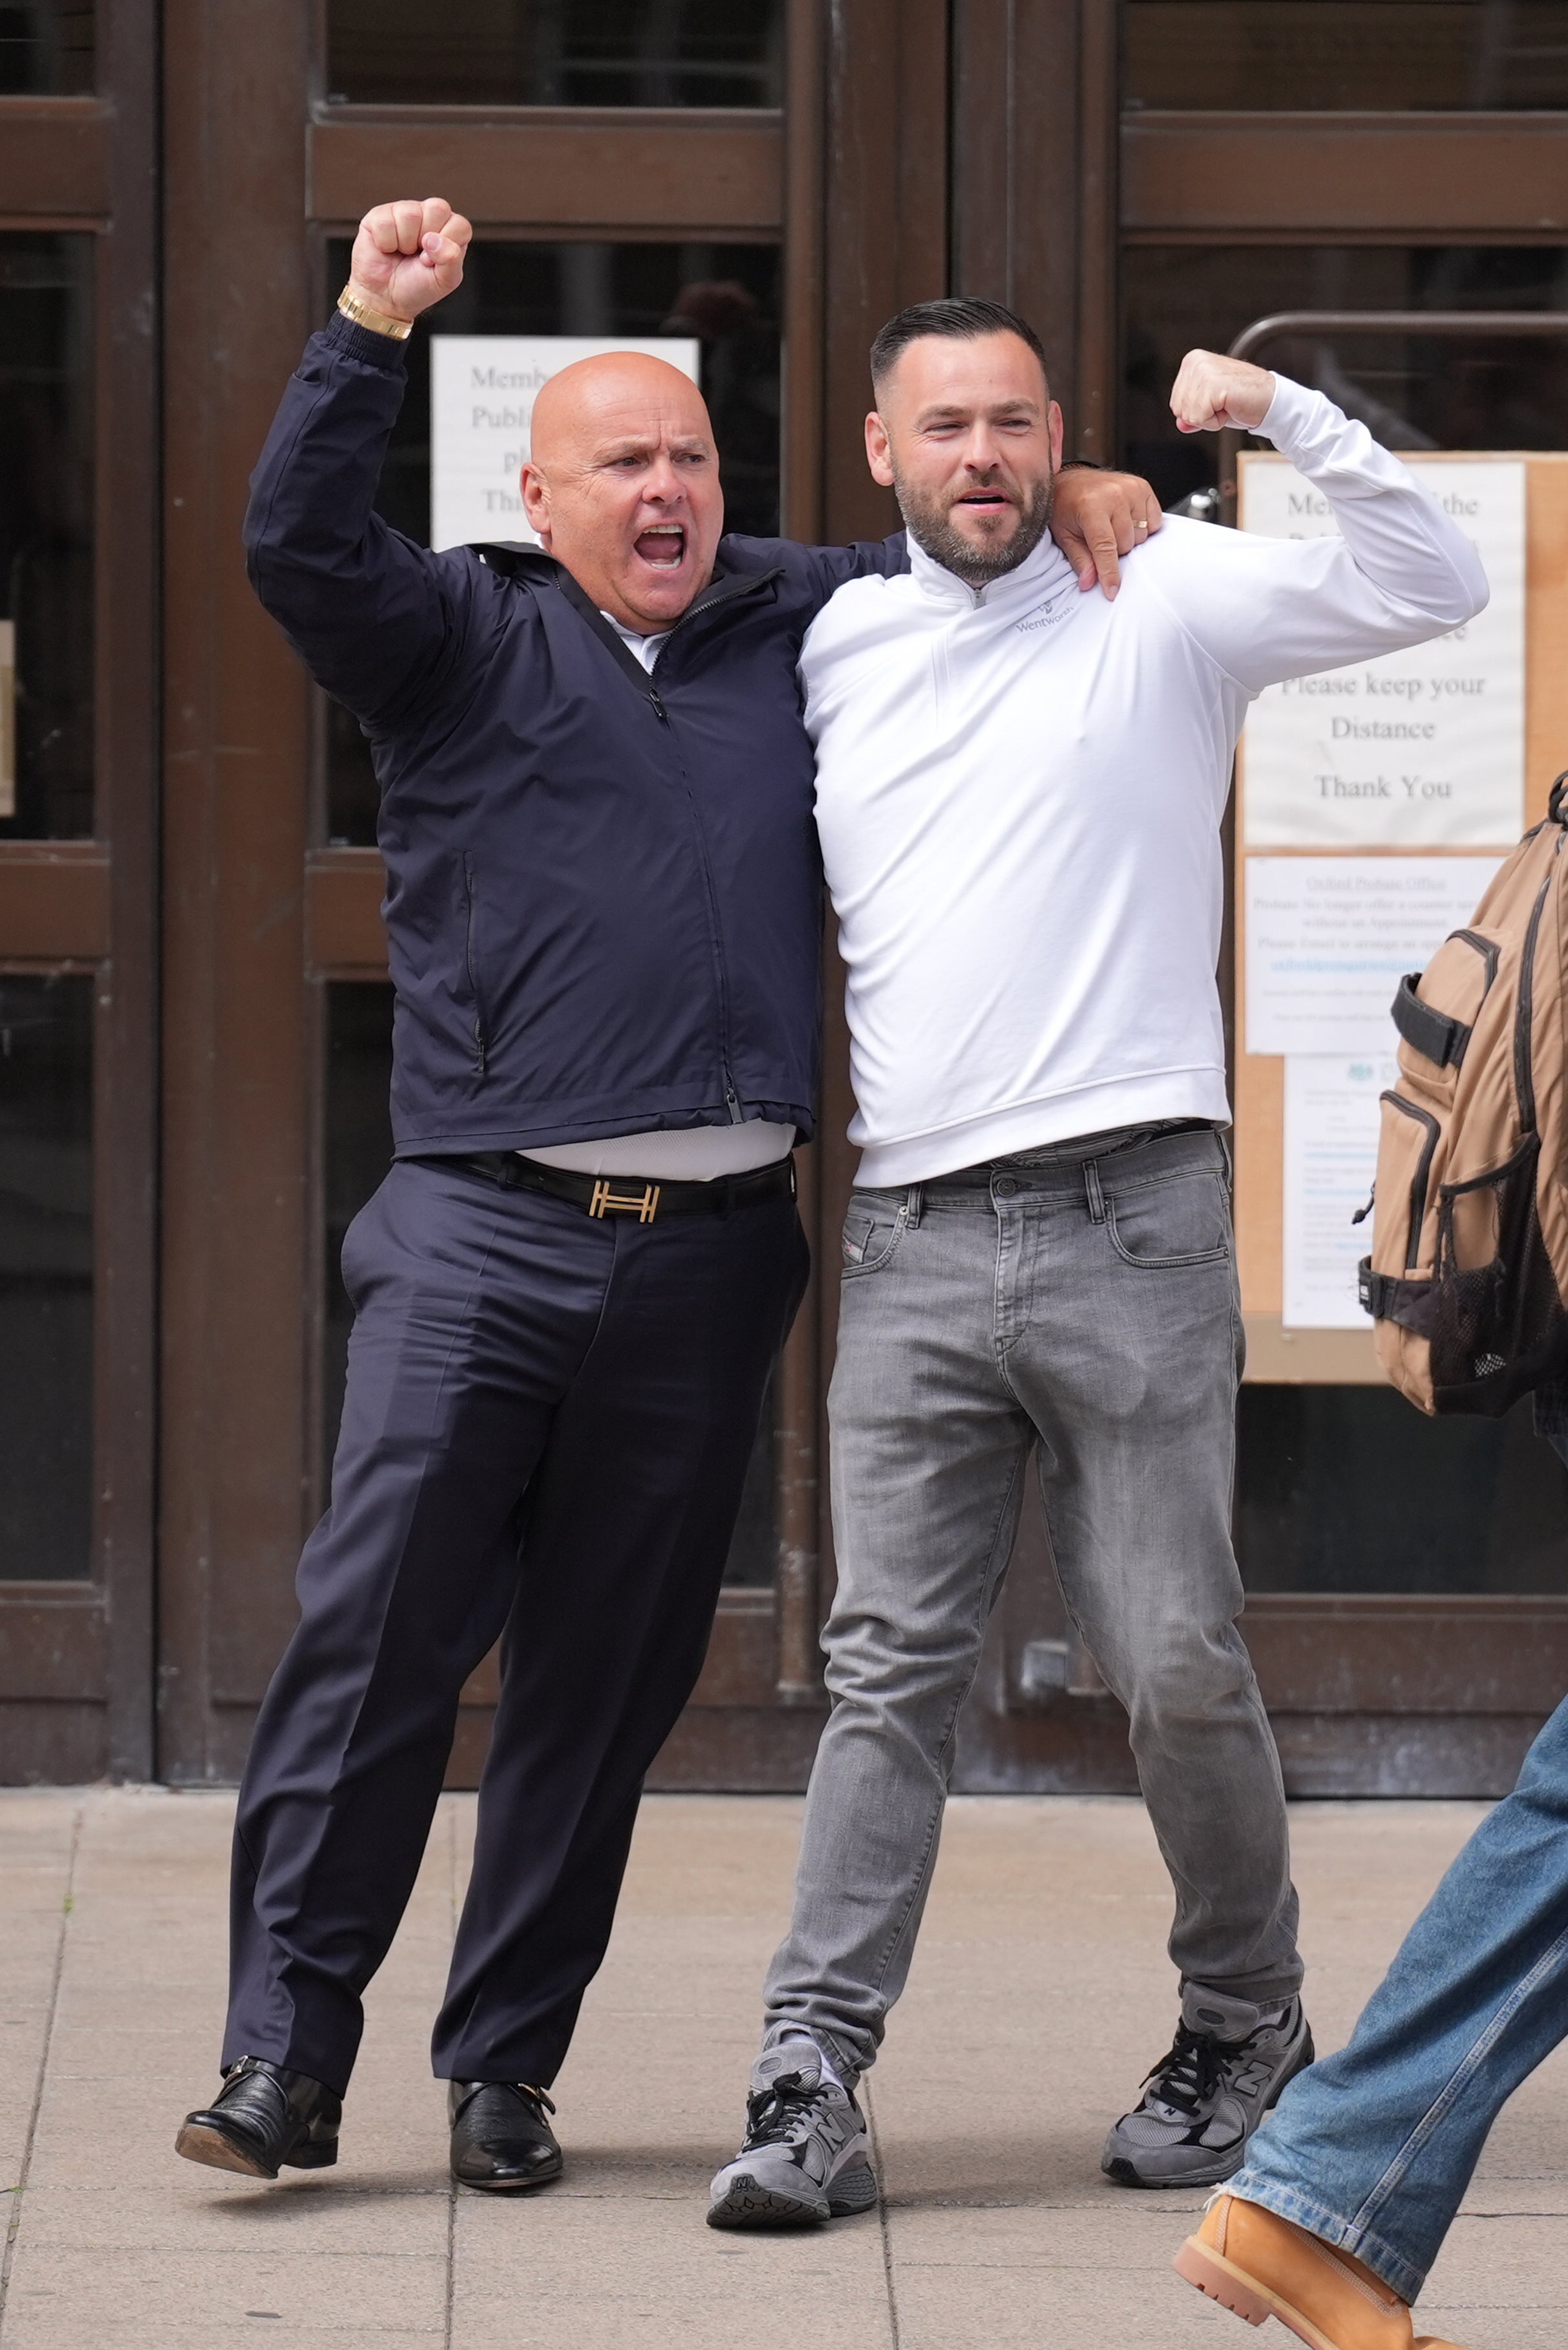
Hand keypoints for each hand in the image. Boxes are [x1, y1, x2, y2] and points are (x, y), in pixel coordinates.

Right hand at [346, 197, 471, 323]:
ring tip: (402, 252)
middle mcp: (428, 214)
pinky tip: (386, 248)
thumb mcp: (444, 281)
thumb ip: (452, 260)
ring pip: (410, 214)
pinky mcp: (380, 215)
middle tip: (418, 255)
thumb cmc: (416, 287)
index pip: (460, 225)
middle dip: (427, 240)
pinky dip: (385, 243)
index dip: (446, 247)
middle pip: (437, 208)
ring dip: (405, 243)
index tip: (434, 262)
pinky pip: (385, 222)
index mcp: (449, 229)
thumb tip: (436, 239)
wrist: (386, 298)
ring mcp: (404, 211)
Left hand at [1051, 466, 1163, 598]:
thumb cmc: (1065, 507)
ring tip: (1113, 526)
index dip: (1109, 572)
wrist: (1071, 480)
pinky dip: (1143, 527)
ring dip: (1129, 539)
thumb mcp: (1065, 535)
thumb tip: (1089, 583)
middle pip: (1126, 544)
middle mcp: (1114, 494)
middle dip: (1115, 550)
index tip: (1112, 591)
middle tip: (1101, 538)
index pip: (1105, 547)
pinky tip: (1127, 520)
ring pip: (1141, 536)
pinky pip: (1154, 522)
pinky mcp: (1143, 487)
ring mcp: (1131, 488)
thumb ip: (1080, 560)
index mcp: (1091, 505)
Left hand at [1170, 350, 1275, 434]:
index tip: (1216, 401)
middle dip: (1201, 415)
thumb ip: (1191, 414)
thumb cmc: (1243, 399)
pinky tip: (1229, 408)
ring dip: (1209, 418)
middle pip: (1178, 409)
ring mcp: (1204, 371)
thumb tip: (1180, 424)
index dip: (1196, 411)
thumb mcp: (1209, 407)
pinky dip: (1215, 422)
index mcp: (1192, 361)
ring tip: (1227, 405)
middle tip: (1223, 404)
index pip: (1175, 403)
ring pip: (1188, 415)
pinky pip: (1200, 418)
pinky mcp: (1213, 384)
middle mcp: (1196, 362)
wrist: (1269, 399)